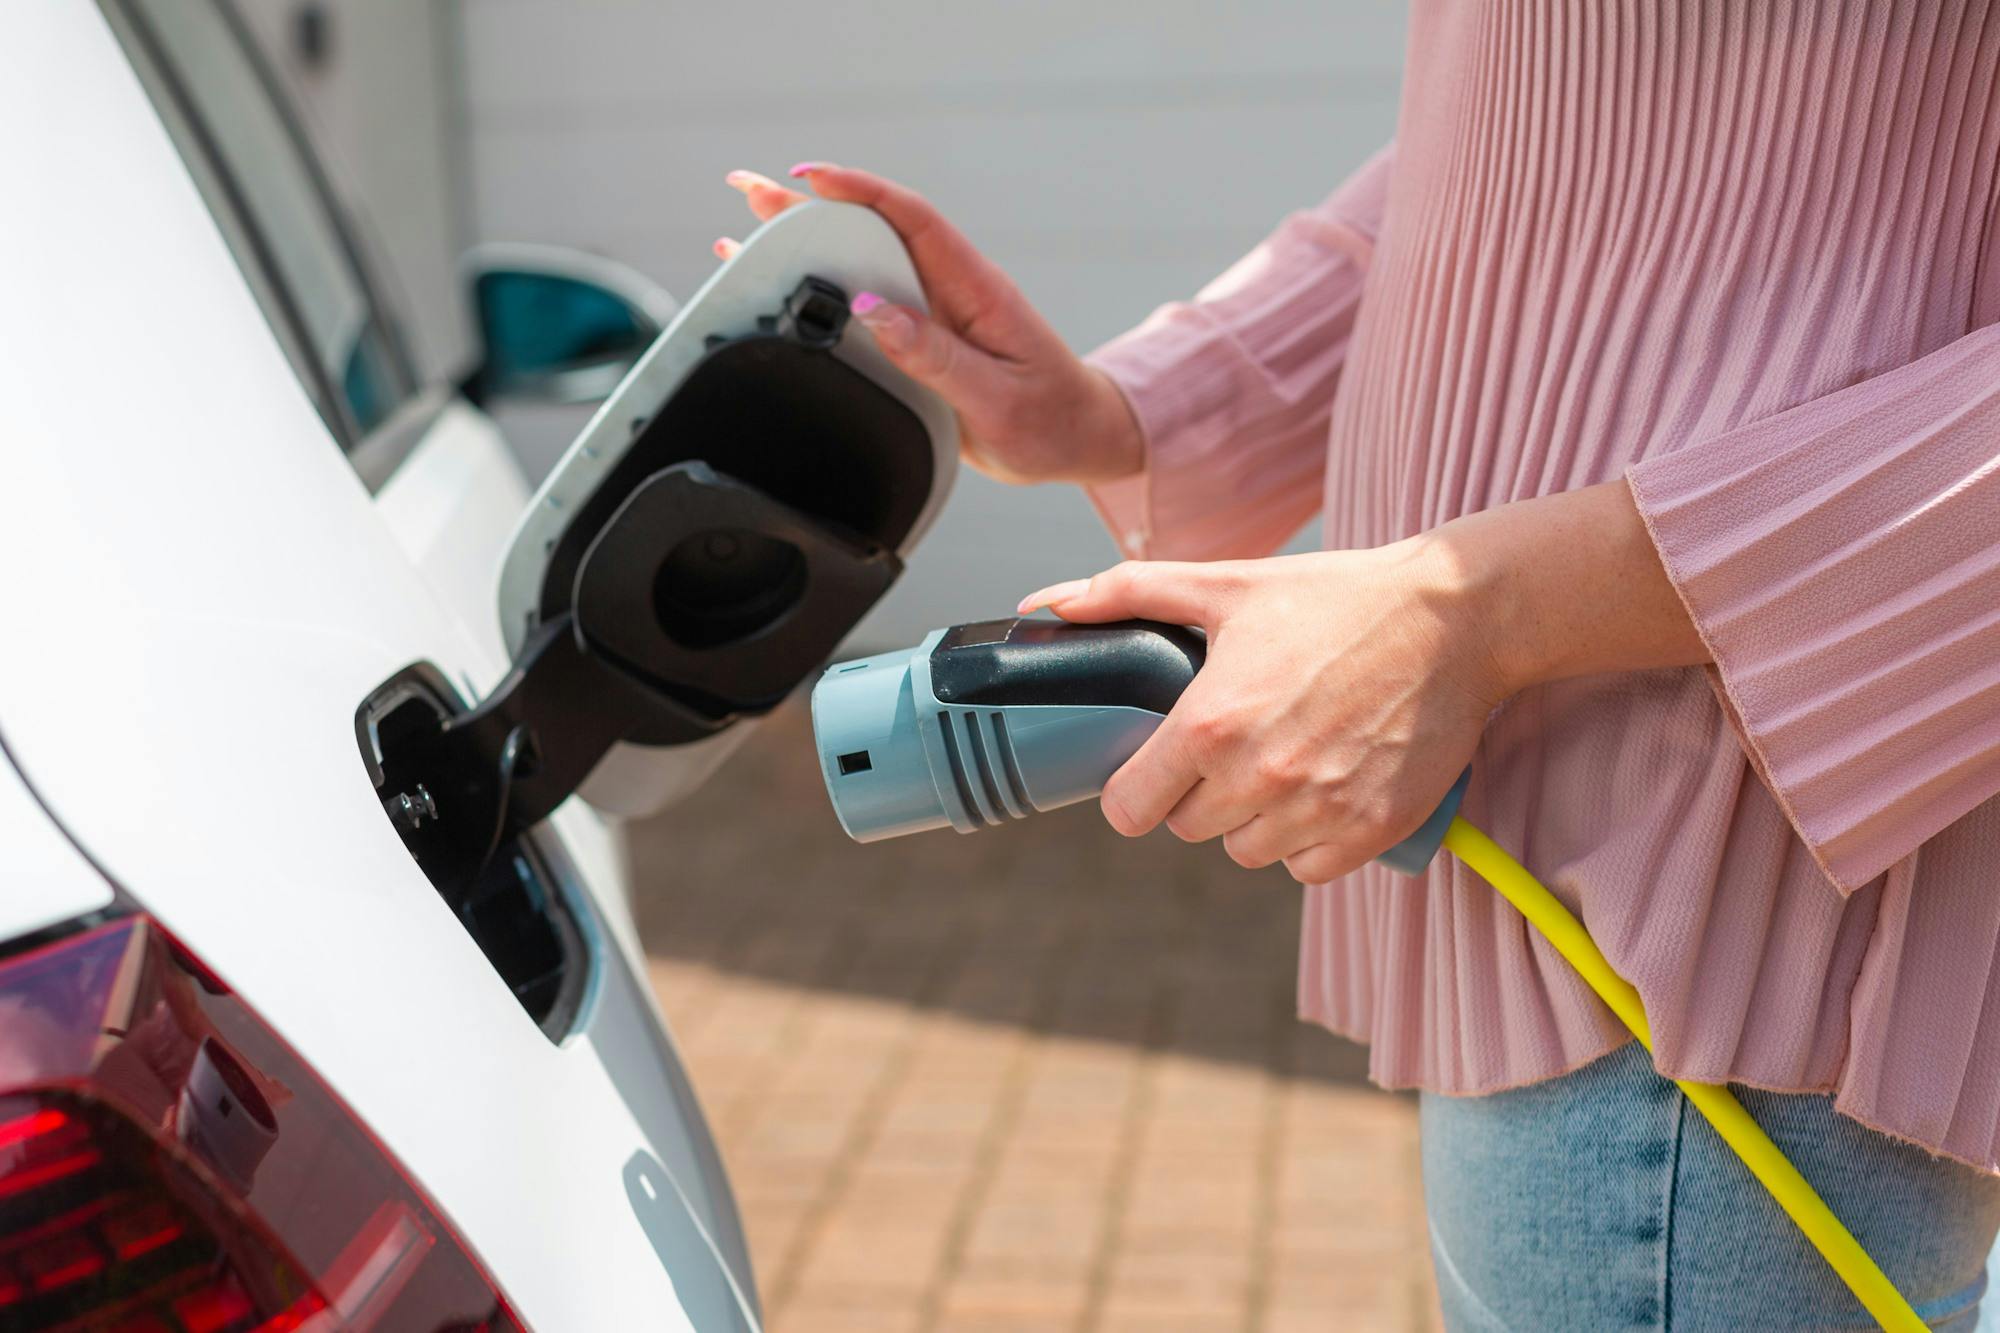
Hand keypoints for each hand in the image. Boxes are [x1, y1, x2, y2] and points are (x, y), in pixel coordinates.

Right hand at [716, 164, 1141, 485]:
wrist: (1077, 442)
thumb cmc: (1051, 420)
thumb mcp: (996, 397)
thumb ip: (934, 355)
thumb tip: (874, 312)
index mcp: (976, 289)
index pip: (913, 220)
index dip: (859, 192)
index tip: (808, 178)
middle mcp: (950, 292)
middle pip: (872, 233)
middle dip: (809, 208)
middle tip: (747, 189)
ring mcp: (933, 315)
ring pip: (861, 267)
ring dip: (806, 247)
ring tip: (743, 229)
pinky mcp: (920, 342)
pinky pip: (864, 309)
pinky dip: (819, 295)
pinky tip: (779, 288)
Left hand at [1018, 482, 1711, 882]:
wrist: (1455, 617)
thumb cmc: (1335, 597)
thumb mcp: (1224, 583)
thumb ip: (1124, 594)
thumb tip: (1041, 606)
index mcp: (1210, 723)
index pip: (1131, 811)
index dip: (1135, 791)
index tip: (1151, 771)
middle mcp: (1259, 777)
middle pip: (1189, 831)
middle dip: (1197, 795)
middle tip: (1230, 746)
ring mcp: (1319, 810)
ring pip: (1247, 854)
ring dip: (1252, 821)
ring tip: (1280, 762)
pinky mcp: (1371, 831)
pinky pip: (1308, 869)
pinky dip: (1309, 842)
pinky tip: (1322, 790)